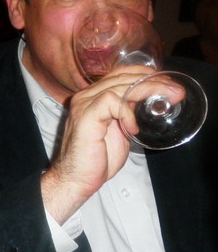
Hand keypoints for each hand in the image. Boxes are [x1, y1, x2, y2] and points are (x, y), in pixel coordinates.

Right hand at [41, 65, 182, 223]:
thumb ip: (128, 115)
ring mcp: (84, 104)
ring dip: (147, 91)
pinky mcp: (85, 116)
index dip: (145, 74)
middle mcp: (86, 95)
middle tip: (176, 92)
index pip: (120, 73)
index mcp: (94, 96)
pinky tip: (133, 128)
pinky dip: (127, 112)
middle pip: (123, 76)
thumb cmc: (97, 159)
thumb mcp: (120, 132)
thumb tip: (150, 105)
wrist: (76, 179)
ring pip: (119, 85)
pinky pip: (111, 101)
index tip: (168, 84)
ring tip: (166, 101)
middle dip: (154, 81)